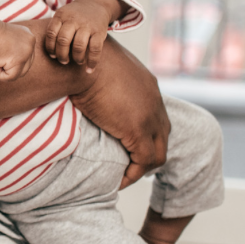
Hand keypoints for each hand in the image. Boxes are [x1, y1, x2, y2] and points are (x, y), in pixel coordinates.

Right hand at [0, 20, 35, 80]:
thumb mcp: (10, 39)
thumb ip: (18, 49)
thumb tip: (18, 66)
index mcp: (29, 38)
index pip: (28, 59)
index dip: (12, 60)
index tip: (3, 51)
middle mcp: (31, 44)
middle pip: (25, 67)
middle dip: (10, 66)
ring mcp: (27, 52)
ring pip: (19, 74)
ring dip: (5, 70)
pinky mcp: (18, 61)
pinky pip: (10, 77)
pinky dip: (0, 73)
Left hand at [45, 0, 121, 71]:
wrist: (96, 4)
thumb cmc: (74, 15)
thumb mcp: (62, 15)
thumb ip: (55, 29)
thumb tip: (51, 54)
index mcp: (61, 16)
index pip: (51, 34)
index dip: (50, 48)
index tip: (53, 55)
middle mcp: (73, 20)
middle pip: (63, 41)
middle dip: (62, 55)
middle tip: (64, 61)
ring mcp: (87, 25)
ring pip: (78, 46)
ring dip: (77, 58)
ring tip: (77, 61)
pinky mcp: (99, 31)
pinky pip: (95, 49)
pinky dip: (92, 62)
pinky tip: (89, 69)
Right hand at [69, 37, 169, 188]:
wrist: (82, 62)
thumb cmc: (81, 62)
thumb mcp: (99, 71)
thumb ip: (102, 82)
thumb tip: (84, 87)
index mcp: (147, 86)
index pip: (156, 116)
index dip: (145, 134)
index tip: (128, 145)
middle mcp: (155, 102)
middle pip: (163, 136)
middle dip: (149, 153)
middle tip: (130, 165)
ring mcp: (150, 117)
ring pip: (158, 153)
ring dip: (142, 168)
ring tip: (124, 176)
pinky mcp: (138, 131)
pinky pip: (143, 162)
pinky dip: (132, 175)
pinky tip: (118, 181)